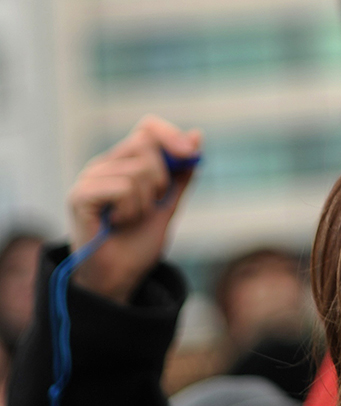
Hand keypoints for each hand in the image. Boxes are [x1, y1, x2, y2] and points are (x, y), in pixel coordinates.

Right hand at [67, 116, 200, 303]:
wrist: (119, 276)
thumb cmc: (138, 242)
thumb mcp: (169, 203)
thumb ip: (181, 173)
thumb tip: (196, 135)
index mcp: (123, 162)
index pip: (147, 128)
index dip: (171, 136)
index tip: (191, 155)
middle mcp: (103, 165)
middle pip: (146, 145)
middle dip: (161, 180)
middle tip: (149, 205)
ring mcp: (89, 179)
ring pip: (138, 171)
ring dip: (145, 203)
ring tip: (129, 219)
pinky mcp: (79, 196)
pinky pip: (121, 188)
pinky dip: (129, 210)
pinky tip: (115, 223)